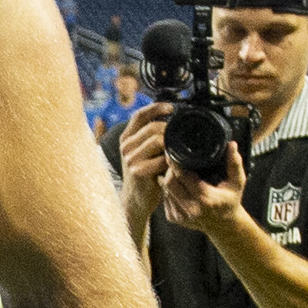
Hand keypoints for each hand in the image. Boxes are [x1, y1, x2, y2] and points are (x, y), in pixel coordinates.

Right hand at [117, 101, 171, 234]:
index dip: (156, 108)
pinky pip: (162, 159)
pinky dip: (172, 161)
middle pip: (153, 127)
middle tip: (182, 138)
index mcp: (126, 138)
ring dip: (173, 146)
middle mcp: (126, 146)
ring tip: (178, 153)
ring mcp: (131, 159)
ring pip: (158, 141)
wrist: (136, 199)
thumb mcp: (142, 153)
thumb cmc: (145, 174)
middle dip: (170, 130)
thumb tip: (171, 121)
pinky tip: (176, 165)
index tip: (171, 108)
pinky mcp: (138, 171)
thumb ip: (150, 138)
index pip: (139, 115)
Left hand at [160, 132, 244, 236]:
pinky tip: (178, 186)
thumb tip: (231, 144)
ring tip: (176, 172)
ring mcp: (181, 216)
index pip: (183, 176)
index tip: (173, 152)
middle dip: (169, 170)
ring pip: (165, 190)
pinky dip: (169, 190)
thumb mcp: (237, 183)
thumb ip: (234, 164)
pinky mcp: (174, 218)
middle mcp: (191, 209)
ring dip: (168, 180)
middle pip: (169, 183)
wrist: (225, 226)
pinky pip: (165, 198)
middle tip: (173, 161)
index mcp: (206, 199)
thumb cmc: (231, 200)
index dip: (176, 163)